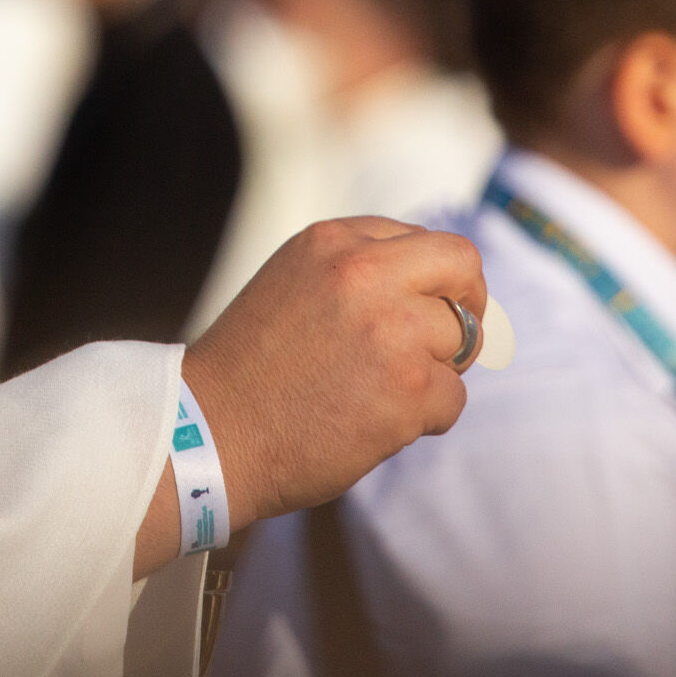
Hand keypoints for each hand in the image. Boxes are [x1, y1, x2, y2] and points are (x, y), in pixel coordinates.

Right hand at [134, 217, 484, 575]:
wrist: (206, 436)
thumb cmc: (250, 371)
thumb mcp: (294, 285)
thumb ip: (356, 272)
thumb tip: (435, 288)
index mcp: (333, 242)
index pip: (422, 240)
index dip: (432, 280)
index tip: (423, 309)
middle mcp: (364, 273)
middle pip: (462, 265)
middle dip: (469, 302)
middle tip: (452, 342)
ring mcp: (390, 330)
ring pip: (463, 338)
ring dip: (436, 372)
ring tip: (381, 395)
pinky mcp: (407, 390)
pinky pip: (452, 400)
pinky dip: (424, 420)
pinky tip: (372, 426)